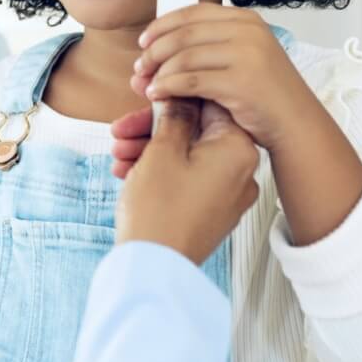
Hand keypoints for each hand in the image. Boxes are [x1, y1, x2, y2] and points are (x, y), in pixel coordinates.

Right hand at [115, 99, 259, 263]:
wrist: (154, 266)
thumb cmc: (159, 211)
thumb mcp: (161, 150)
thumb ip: (173, 115)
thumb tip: (178, 96)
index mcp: (238, 150)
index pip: (210, 104)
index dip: (174, 96)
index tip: (149, 95)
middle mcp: (242, 172)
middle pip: (196, 131)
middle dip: (153, 128)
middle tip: (123, 129)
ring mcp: (228, 195)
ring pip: (188, 155)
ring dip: (151, 149)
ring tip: (119, 154)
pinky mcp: (212, 211)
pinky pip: (188, 178)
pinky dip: (162, 171)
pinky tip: (130, 172)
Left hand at [132, 5, 318, 153]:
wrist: (294, 123)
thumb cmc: (264, 95)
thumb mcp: (242, 56)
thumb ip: (208, 46)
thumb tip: (154, 47)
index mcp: (246, 20)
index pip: (192, 13)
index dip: (162, 25)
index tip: (144, 40)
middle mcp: (248, 32)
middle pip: (183, 33)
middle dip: (154, 51)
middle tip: (140, 67)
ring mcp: (246, 55)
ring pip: (183, 57)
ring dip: (158, 71)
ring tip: (146, 85)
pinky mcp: (241, 81)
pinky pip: (190, 81)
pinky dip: (167, 87)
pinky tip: (157, 95)